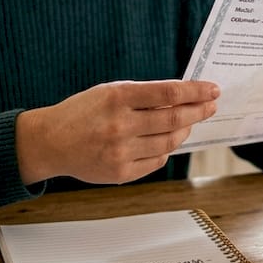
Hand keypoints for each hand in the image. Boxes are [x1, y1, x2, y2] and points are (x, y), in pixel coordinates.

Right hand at [15, 80, 218, 184]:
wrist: (50, 142)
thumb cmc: (83, 112)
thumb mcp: (109, 92)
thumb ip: (144, 95)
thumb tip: (184, 99)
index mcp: (117, 97)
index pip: (169, 93)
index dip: (196, 91)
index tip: (212, 90)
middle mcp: (120, 125)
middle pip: (174, 119)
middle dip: (198, 111)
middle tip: (210, 106)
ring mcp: (121, 151)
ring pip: (169, 142)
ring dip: (184, 131)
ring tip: (188, 123)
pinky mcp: (121, 173)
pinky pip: (157, 161)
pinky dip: (165, 150)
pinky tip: (164, 142)